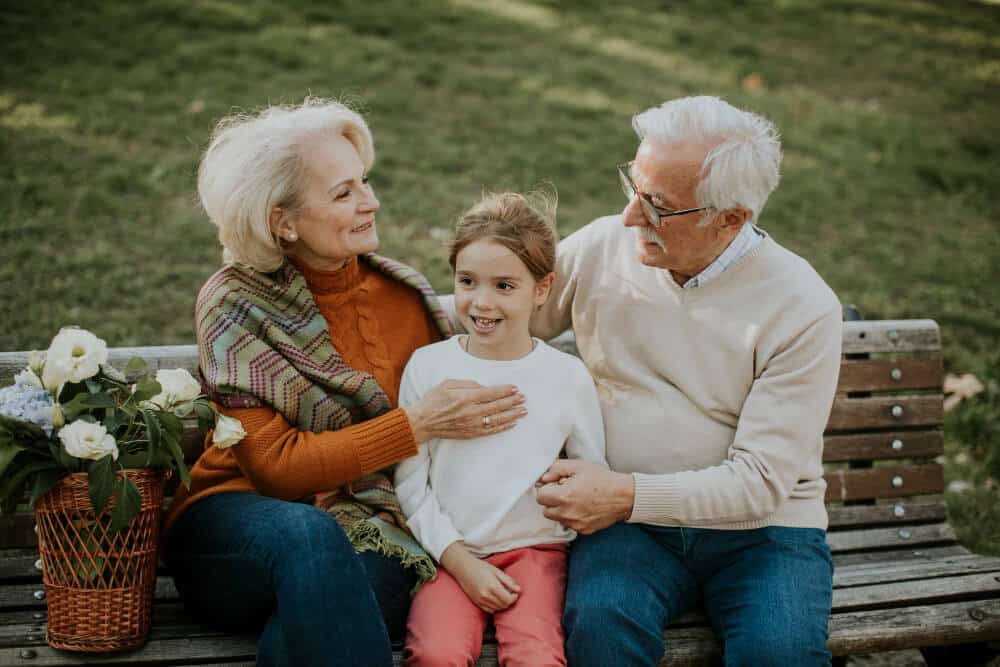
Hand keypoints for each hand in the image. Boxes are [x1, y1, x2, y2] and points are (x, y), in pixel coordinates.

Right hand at [404, 379, 526, 443]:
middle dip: (513, 401)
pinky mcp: (470, 434)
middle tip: (524, 398)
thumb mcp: (448, 384)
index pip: (492, 393)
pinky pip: (491, 431)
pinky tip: (512, 423)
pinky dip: (503, 427)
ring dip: (512, 415)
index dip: (506, 390)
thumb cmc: (433, 400)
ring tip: (524, 411)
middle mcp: (471, 412)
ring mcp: (472, 424)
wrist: (423, 422)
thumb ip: (468, 383)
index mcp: (466, 397)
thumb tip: (484, 387)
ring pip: (498, 420)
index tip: (516, 388)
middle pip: (498, 406)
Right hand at [440, 543, 520, 612]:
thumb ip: (508, 581)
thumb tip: (519, 590)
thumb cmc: (481, 567)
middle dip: (510, 601)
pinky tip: (495, 599)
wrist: (464, 568)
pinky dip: (495, 607)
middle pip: (504, 605)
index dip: (514, 597)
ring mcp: (481, 600)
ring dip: (503, 604)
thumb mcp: (497, 571)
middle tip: (510, 593)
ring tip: (502, 595)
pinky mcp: (477, 603)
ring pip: (498, 609)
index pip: (509, 599)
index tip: (515, 592)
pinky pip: (490, 610)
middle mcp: (486, 595)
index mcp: (493, 586)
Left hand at [536, 460, 634, 533]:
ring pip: (557, 519)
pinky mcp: (584, 530)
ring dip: (562, 510)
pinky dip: (573, 517)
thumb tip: (543, 478)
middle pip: (546, 510)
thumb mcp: (578, 466)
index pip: (540, 497)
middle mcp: (567, 514)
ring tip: (577, 499)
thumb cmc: (602, 479)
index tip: (557, 485)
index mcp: (564, 497)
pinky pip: (570, 525)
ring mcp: (576, 524)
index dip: (548, 489)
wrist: (623, 496)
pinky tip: (584, 507)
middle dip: (552, 501)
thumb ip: (556, 469)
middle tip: (566, 492)